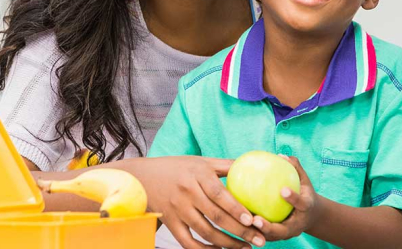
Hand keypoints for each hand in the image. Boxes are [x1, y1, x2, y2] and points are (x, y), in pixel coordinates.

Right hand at [136, 156, 265, 248]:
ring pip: (205, 232)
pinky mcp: (170, 223)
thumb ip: (225, 165)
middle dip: (241, 231)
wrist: (141, 177)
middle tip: (260, 240)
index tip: (253, 220)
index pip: (219, 194)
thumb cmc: (176, 168)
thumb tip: (251, 167)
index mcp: (197, 174)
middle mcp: (187, 193)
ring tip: (246, 247)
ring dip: (227, 244)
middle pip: (216, 216)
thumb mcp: (200, 161)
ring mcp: (177, 210)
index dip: (236, 208)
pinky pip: (188, 243)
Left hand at [250, 155, 318, 241]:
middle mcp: (297, 226)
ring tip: (242, 224)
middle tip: (256, 219)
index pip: (301, 204)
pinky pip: (263, 236)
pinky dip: (251, 231)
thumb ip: (295, 167)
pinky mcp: (278, 238)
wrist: (311, 216)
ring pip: (271, 238)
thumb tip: (280, 155)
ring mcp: (287, 234)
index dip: (293, 198)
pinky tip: (236, 221)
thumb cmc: (304, 192)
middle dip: (269, 228)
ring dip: (257, 233)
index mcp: (307, 209)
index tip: (282, 190)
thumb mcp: (304, 179)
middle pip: (283, 231)